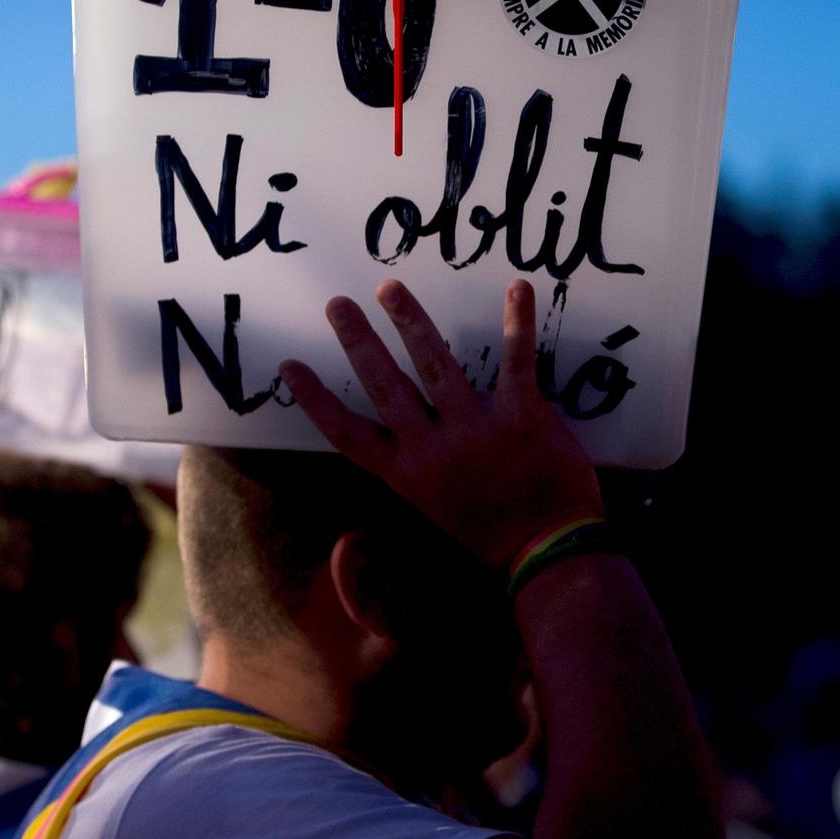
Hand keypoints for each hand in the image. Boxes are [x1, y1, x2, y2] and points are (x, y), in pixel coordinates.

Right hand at [279, 278, 603, 570]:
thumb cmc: (494, 528)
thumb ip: (422, 457)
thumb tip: (419, 412)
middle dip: (358, 341)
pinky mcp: (521, 418)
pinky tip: (517, 287)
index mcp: (407, 474)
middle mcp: (432, 450)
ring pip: (435, 364)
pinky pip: (516, 360)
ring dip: (410, 321)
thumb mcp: (437, 501)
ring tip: (389, 289)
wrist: (549, 551)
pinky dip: (517, 321)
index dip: (316, 399)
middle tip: (338, 304)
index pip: (348, 434)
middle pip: (385, 386)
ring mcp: (476, 431)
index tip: (289, 366)